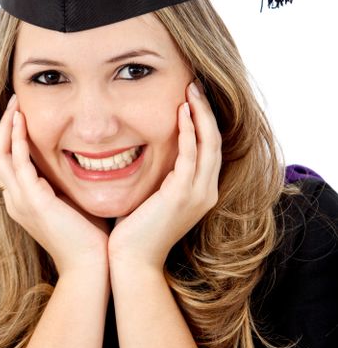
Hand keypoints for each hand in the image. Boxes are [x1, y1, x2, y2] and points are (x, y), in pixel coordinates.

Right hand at [0, 95, 108, 276]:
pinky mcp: (34, 201)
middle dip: (5, 126)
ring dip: (8, 127)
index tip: (22, 113)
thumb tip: (85, 162)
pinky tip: (24, 122)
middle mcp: (16, 201)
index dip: (11, 136)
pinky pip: (18, 163)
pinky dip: (19, 140)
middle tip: (14, 101)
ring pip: (2, 155)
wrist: (92, 266)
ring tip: (16, 104)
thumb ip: (69, 183)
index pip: (8, 162)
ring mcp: (21, 202)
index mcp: (23, 202)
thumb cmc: (89, 237)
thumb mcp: (74, 202)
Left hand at [108, 81, 221, 271]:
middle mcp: (205, 192)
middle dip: (206, 111)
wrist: (132, 261)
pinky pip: (189, 155)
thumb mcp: (154, 197)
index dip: (204, 122)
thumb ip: (161, 175)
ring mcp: (197, 194)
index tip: (192, 99)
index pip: (209, 149)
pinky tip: (181, 113)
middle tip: (195, 85)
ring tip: (190, 91)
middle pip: (214, 141)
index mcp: (201, 192)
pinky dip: (188, 132)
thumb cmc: (136, 230)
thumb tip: (147, 150)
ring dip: (200, 114)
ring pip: (208, 144)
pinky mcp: (181, 195)